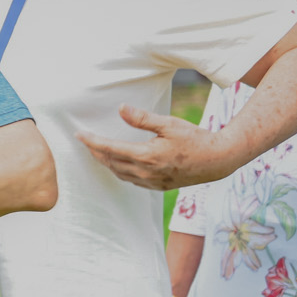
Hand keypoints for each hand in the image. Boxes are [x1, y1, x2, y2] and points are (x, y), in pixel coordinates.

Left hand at [79, 105, 233, 190]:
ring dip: (106, 162)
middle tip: (84, 141)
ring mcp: (151, 182)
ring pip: (119, 173)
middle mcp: (145, 172)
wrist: (218, 161)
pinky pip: (131, 180)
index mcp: (146, 156)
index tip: (79, 134)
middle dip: (95, 151)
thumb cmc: (195, 139)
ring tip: (96, 150)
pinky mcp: (157, 187)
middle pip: (110, 162)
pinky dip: (119, 171)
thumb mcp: (169, 124)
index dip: (92, 141)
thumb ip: (142, 119)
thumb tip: (121, 109)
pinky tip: (117, 163)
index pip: (110, 148)